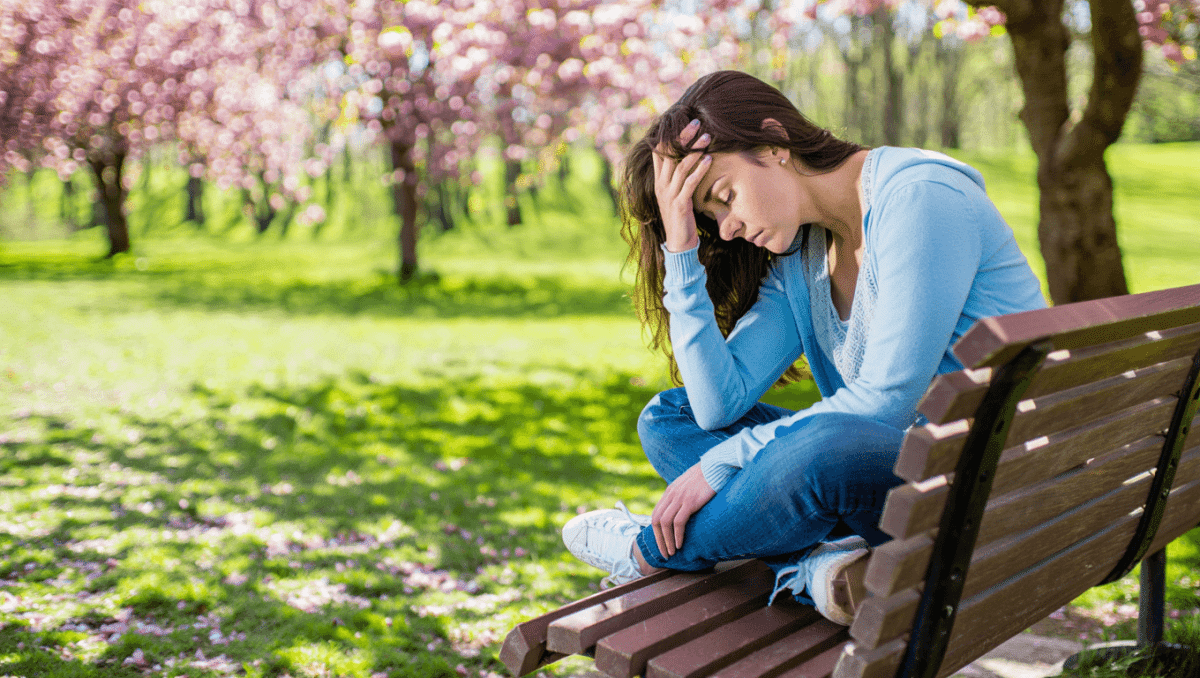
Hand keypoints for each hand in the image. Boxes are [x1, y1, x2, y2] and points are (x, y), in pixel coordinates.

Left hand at [651, 462, 715, 557]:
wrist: (717, 465)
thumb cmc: (708, 476)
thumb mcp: (689, 484)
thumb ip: (683, 495)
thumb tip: (683, 509)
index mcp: (670, 491)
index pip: (656, 514)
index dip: (657, 532)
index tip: (662, 544)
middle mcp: (671, 494)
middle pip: (656, 520)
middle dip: (659, 539)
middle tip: (665, 553)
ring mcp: (680, 498)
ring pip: (665, 523)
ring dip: (667, 541)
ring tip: (672, 552)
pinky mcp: (690, 502)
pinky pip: (678, 522)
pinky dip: (677, 536)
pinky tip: (680, 544)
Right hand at [652, 119, 710, 252]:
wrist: (679, 243)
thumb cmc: (681, 216)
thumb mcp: (677, 193)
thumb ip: (679, 177)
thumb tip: (689, 158)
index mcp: (658, 181)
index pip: (659, 152)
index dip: (670, 135)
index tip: (684, 122)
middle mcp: (661, 185)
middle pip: (669, 154)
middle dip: (683, 136)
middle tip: (696, 122)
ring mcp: (668, 194)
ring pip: (680, 166)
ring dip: (694, 150)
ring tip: (707, 137)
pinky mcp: (679, 204)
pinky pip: (689, 183)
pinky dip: (699, 170)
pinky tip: (709, 160)